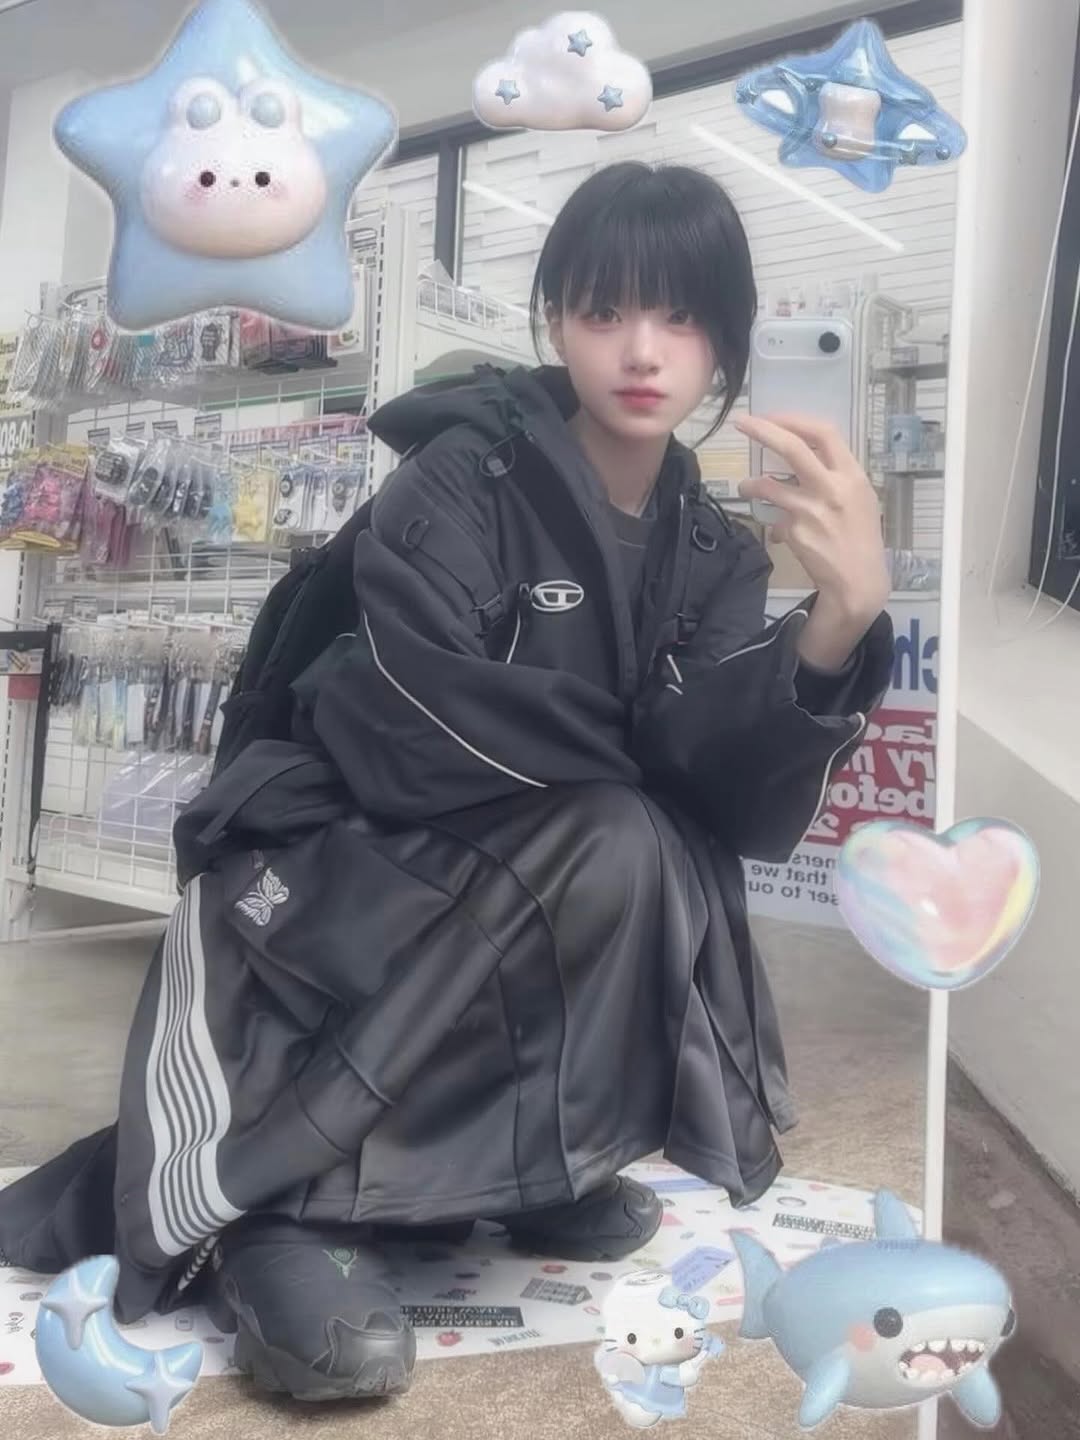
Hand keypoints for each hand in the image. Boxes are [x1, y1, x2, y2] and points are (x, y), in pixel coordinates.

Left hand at [734, 412, 889, 670]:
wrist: (857, 580)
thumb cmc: (861, 537)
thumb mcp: (860, 498)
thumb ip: (835, 475)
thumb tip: (803, 453)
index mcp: (852, 475)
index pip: (823, 433)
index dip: (794, 420)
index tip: (771, 417)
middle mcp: (832, 488)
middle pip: (793, 449)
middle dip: (763, 430)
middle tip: (741, 422)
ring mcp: (811, 510)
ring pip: (768, 486)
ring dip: (750, 484)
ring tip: (745, 487)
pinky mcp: (795, 532)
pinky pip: (775, 519)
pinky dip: (775, 523)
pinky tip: (782, 534)